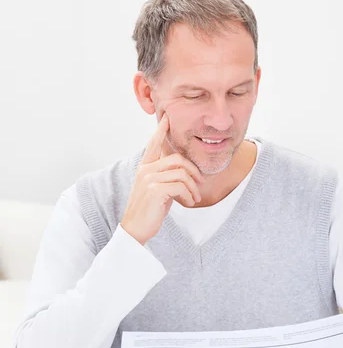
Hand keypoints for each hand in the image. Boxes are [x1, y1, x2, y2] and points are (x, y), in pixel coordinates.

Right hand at [120, 111, 203, 244]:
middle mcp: (145, 170)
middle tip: (200, 184)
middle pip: (178, 159)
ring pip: (182, 173)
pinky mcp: (154, 190)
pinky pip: (180, 186)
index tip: (167, 117)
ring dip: (193, 187)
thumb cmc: (150, 210)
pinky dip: (189, 195)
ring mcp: (148, 179)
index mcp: (145, 167)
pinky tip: (189, 203)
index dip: (161, 130)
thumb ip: (166, 177)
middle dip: (193, 172)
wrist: (136, 229)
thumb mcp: (158, 189)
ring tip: (194, 199)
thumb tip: (184, 171)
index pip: (153, 144)